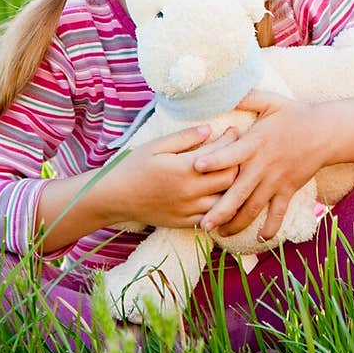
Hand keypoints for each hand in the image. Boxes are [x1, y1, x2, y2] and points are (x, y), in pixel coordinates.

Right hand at [101, 124, 239, 228]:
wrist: (115, 197)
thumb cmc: (134, 166)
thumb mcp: (156, 146)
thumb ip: (184, 138)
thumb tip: (209, 129)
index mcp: (184, 169)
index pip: (222, 154)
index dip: (232, 140)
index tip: (234, 131)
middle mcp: (190, 191)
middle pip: (231, 178)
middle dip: (238, 163)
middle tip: (238, 151)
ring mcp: (188, 210)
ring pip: (225, 200)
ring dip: (232, 187)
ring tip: (232, 172)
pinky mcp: (185, 222)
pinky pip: (212, 217)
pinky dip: (221, 206)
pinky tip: (221, 194)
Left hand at [194, 89, 326, 242]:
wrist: (325, 132)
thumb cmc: (294, 114)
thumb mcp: (270, 101)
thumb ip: (246, 97)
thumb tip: (223, 90)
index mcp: (255, 143)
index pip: (231, 154)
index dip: (214, 160)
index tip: (195, 167)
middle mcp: (263, 165)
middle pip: (239, 192)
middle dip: (220, 210)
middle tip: (203, 224)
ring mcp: (276, 181)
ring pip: (254, 207)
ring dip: (237, 223)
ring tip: (221, 234)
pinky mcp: (288, 189)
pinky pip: (278, 212)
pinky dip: (271, 227)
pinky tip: (260, 239)